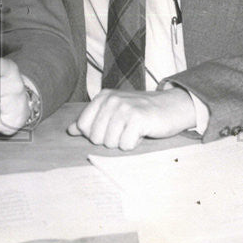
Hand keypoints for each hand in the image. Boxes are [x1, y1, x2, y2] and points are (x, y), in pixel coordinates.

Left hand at [68, 88, 195, 150]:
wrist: (172, 106)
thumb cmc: (141, 112)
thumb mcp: (114, 112)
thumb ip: (91, 120)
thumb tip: (70, 130)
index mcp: (102, 97)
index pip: (83, 126)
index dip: (96, 135)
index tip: (112, 128)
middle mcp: (111, 100)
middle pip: (95, 137)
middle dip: (111, 140)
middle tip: (125, 130)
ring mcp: (124, 107)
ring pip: (109, 142)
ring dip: (123, 142)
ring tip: (133, 131)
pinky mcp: (138, 118)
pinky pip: (125, 145)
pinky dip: (133, 144)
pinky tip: (141, 133)